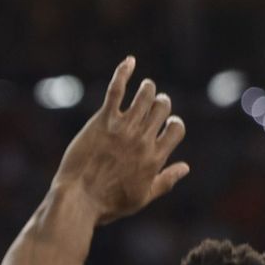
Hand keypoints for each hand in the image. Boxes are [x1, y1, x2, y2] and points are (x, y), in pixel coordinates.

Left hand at [54, 57, 189, 223]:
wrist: (78, 200)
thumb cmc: (108, 203)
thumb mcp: (143, 197)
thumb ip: (166, 180)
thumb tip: (186, 167)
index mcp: (155, 158)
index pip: (176, 129)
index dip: (174, 123)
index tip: (166, 125)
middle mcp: (143, 140)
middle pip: (161, 109)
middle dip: (161, 103)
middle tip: (154, 103)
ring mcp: (123, 129)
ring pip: (144, 97)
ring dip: (147, 88)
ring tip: (146, 87)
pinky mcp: (102, 121)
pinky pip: (116, 91)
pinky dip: (124, 73)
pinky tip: (129, 61)